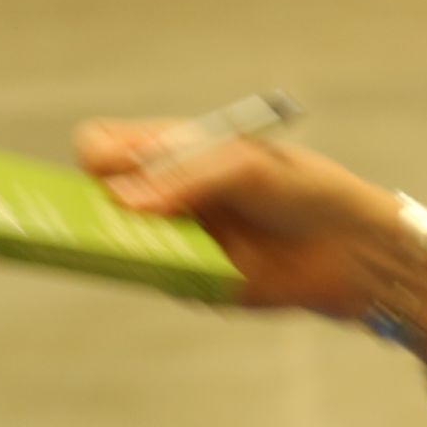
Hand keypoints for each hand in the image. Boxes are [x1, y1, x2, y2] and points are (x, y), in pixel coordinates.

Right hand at [74, 123, 411, 319]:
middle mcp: (163, 192)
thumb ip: (184, 179)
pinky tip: (185, 271)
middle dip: (84, 206)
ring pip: (120, 244)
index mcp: (170, 150)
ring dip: (118, 247)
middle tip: (75, 220)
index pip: (103, 145)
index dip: (97, 155)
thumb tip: (123, 204)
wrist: (351, 250)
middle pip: (98, 197)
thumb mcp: (243, 168)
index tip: (104, 170)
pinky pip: (157, 279)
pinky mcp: (189, 280)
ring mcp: (172, 238)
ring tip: (127, 244)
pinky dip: (162, 276)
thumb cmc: (300, 191)